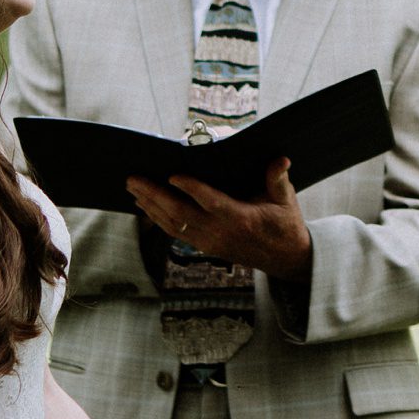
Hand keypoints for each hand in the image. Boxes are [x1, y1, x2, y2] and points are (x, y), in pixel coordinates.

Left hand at [127, 157, 311, 281]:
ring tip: (132, 189)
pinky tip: (145, 206)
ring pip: (174, 225)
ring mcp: (210, 243)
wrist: (286, 260)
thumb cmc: (285, 225)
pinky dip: (158, 219)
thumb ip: (278, 179)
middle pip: (182, 214)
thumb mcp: (286, 201)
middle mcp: (221, 233)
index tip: (173, 175)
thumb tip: (281, 159)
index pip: (212, 202)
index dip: (192, 189)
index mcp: (241, 219)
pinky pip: (176, 233)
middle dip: (154, 195)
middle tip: (133, 178)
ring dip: (150, 206)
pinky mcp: (205, 247)